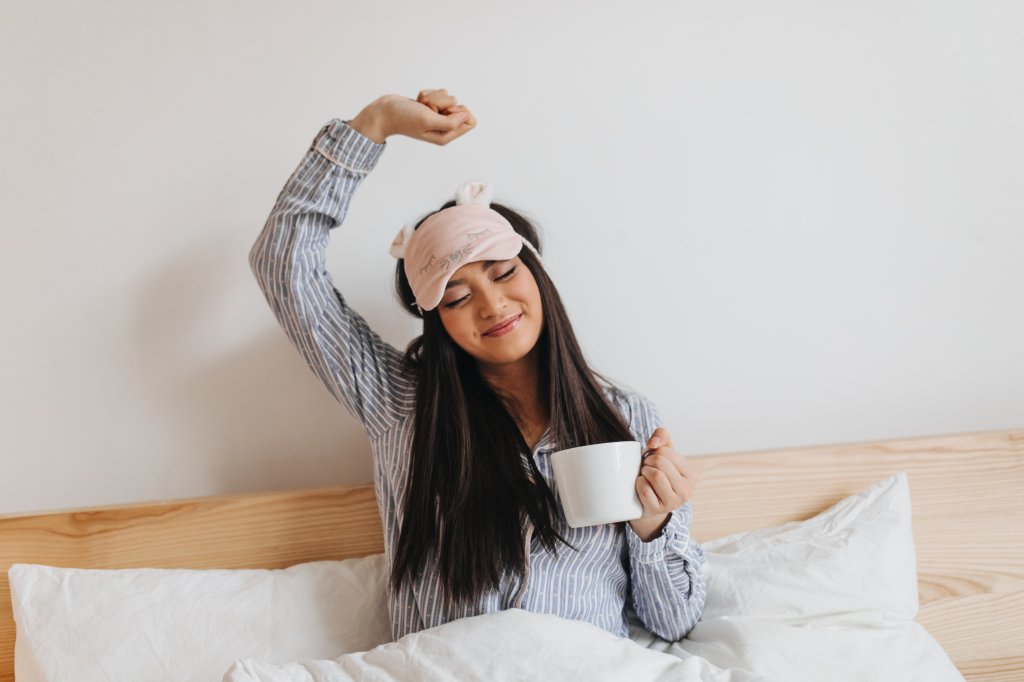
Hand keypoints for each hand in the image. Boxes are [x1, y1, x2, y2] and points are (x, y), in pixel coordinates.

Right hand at [348, 88, 476, 144]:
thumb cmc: (404, 118)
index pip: (470, 122)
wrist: (384, 112)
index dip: (461, 112)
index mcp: (446, 135)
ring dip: (432, 97)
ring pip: (447, 97)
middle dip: (443, 103)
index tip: (446, 111)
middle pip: (459, 107)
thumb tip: (467, 116)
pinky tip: (417, 102)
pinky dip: (426, 94)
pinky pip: (438, 93)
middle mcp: (443, 126)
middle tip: (428, 109)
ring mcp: (437, 116)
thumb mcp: (428, 121)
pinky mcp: (430, 106)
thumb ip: (450, 122)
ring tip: (420, 106)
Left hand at [628, 427, 699, 540]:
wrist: (648, 502)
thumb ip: (662, 436)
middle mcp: (687, 490)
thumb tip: (653, 443)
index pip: (666, 452)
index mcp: (692, 474)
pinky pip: (645, 491)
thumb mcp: (664, 452)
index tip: (654, 459)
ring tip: (645, 475)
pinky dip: (639, 484)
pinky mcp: (659, 510)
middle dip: (647, 461)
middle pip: (660, 463)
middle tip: (646, 467)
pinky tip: (641, 485)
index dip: (654, 452)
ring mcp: (674, 502)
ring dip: (643, 472)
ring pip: (655, 476)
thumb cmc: (658, 473)